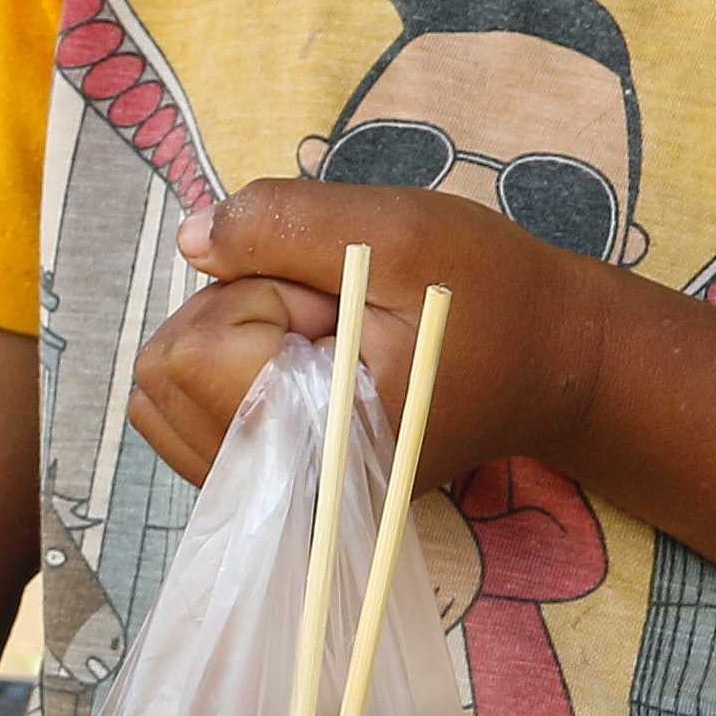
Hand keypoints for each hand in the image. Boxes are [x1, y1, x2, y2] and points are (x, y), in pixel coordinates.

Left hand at [137, 182, 614, 486]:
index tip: (336, 295)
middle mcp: (284, 488)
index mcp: (317, 438)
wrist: (551, 359)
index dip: (255, 294)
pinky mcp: (271, 480)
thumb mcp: (395, 228)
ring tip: (320, 331)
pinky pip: (185, 414)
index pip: (193, 352)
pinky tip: (301, 354)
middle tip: (332, 310)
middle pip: (166, 370)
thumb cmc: (489, 292)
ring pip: (164, 394)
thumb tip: (189, 238)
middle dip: (237, 314)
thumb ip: (280, 224)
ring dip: (228, 339)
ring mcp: (273, 491)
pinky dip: (225, 367)